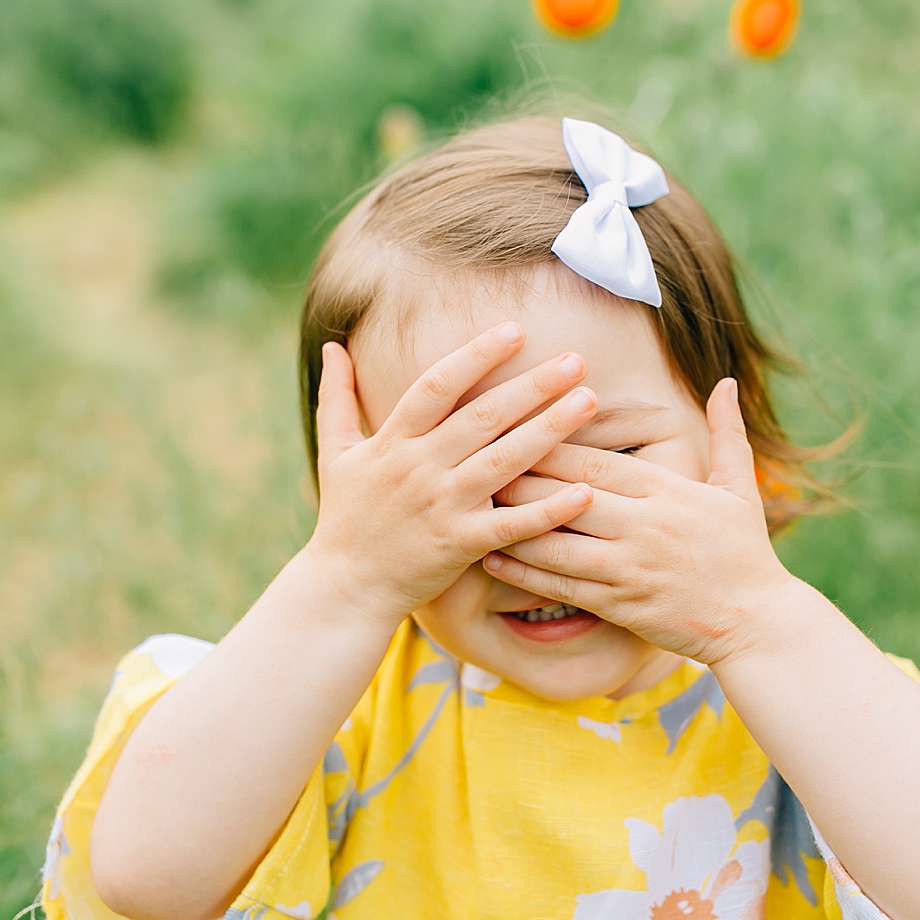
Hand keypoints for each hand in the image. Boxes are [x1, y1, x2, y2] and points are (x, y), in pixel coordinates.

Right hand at [307, 324, 597, 622]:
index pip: (438, 385)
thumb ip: (336, 397)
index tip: (514, 331)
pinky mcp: (461, 546)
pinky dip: (548, 510)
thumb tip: (331, 344)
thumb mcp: (334, 453)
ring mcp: (442, 508)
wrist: (346, 589)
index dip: (476, 355)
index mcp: (392, 441)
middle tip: (576, 359)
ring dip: (549, 430)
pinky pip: (511, 525)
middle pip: (482, 417)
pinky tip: (583, 491)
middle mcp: (420, 469)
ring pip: (504, 462)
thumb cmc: (344, 519)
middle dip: (531, 385)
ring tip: (588, 401)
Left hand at [481, 379, 791, 669]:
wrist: (757, 622)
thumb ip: (728, 432)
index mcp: (665, 491)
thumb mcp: (741, 487)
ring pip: (555, 542)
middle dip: (517, 478)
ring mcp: (629, 569)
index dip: (547, 442)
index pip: (594, 460)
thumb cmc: (746, 554)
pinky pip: (562, 587)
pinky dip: (525, 574)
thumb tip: (727, 381)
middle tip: (472, 460)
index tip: (510, 423)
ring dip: (510, 526)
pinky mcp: (621, 606)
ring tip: (470, 509)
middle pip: (565, 495)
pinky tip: (493, 560)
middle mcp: (642, 526)